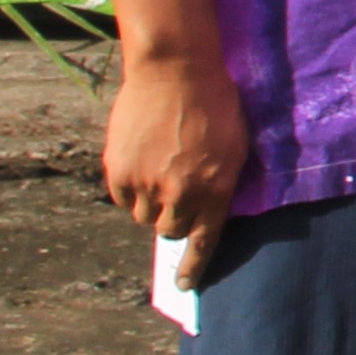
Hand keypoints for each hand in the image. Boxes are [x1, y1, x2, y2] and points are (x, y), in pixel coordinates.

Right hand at [101, 49, 248, 271]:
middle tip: (175, 194)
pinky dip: (130, 189)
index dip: (193, 266)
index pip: (203, 241)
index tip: (184, 285)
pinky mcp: (120, 170)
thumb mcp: (235, 144)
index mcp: (215, 189)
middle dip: (174, 219)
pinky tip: (140, 162)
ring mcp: (147, 183)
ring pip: (144, 216)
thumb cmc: (215, 101)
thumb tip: (207, 211)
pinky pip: (123, 198)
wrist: (175, 70)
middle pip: (170, 230)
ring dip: (151, 203)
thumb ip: (222, 182)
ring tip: (159, 170)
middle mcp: (181, 193)